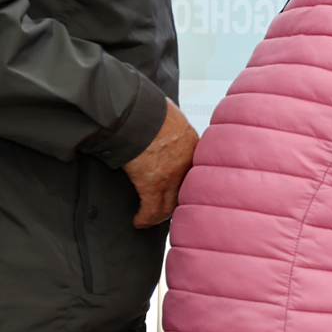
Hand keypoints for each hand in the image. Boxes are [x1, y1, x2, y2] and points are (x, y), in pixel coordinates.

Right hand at [125, 100, 199, 227]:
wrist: (136, 113)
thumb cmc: (150, 109)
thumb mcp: (172, 117)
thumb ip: (175, 130)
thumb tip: (167, 128)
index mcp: (193, 147)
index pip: (195, 174)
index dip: (187, 185)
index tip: (181, 192)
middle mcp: (186, 165)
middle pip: (185, 193)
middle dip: (176, 204)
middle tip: (166, 210)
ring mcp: (170, 176)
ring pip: (169, 205)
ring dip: (159, 214)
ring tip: (150, 218)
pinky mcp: (151, 184)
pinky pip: (151, 209)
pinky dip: (145, 218)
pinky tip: (139, 222)